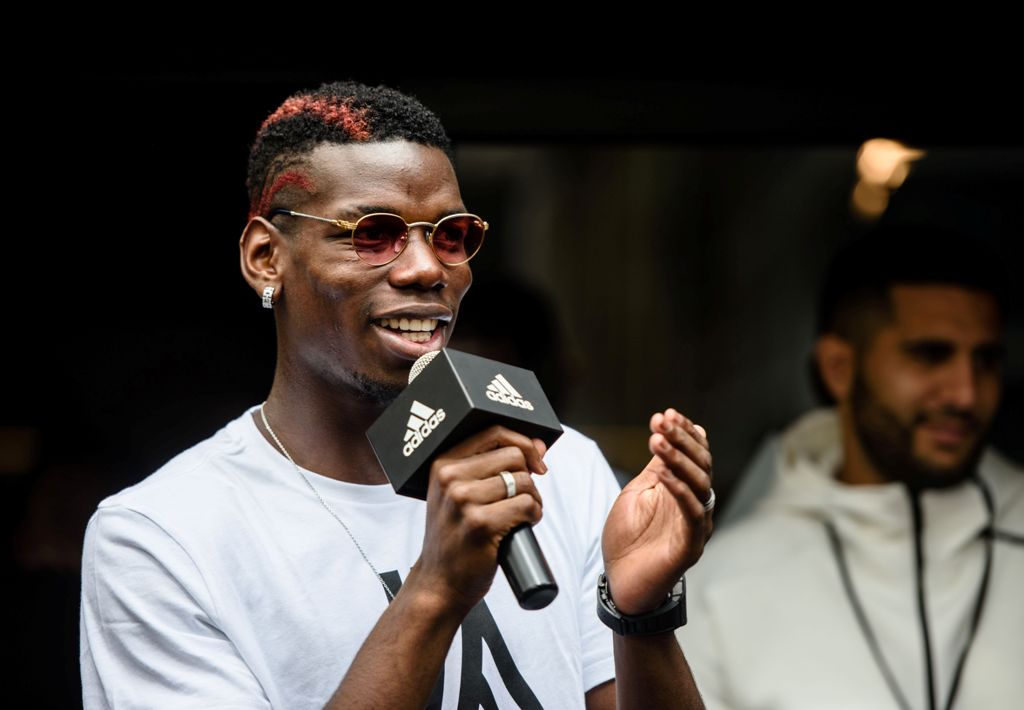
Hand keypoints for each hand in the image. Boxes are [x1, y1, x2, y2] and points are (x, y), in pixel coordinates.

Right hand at [412, 426, 548, 613]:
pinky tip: (523, 526)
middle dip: (529, 477)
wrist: (439, 582)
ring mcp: (463, 501)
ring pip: (523, 482)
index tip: (536, 458)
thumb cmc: (455, 536)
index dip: (523, 442)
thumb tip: (537, 446)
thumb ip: (489, 466)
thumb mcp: (456, 494)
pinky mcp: (481, 524)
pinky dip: (534, 515)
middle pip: (514, 456)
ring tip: (522, 515)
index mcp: (442, 463)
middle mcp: (449, 478)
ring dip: (533, 499)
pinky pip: (526, 505)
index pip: (494, 432)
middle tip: (524, 498)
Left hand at [601, 408, 712, 614]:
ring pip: (699, 484)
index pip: (693, 455)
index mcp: (683, 491)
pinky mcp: (690, 545)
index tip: (667, 413)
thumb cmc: (628, 541)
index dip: (684, 432)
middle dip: (681, 439)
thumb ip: (655, 470)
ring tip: (658, 439)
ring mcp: (696, 525)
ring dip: (678, 458)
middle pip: (700, 464)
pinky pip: (691, 512)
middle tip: (662, 420)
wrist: (622, 584)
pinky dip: (679, 489)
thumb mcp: (637, 494)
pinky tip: (663, 473)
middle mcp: (696, 505)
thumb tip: (666, 438)